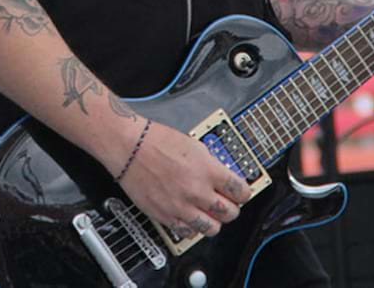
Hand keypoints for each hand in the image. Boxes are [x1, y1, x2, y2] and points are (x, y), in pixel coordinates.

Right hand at [115, 122, 249, 239]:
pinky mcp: (166, 216)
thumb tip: (221, 176)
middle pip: (230, 213)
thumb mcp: (194, 145)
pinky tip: (191, 218)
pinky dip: (193, 227)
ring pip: (212, 228)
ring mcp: (181, 206)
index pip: (240, 190)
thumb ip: (211, 164)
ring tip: (211, 214)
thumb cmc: (156, 141)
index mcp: (208, 170)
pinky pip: (188, 232)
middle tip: (229, 204)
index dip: (244, 193)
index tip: (242, 193)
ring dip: (215, 222)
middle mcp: (197, 191)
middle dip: (232, 209)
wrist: (129, 147)